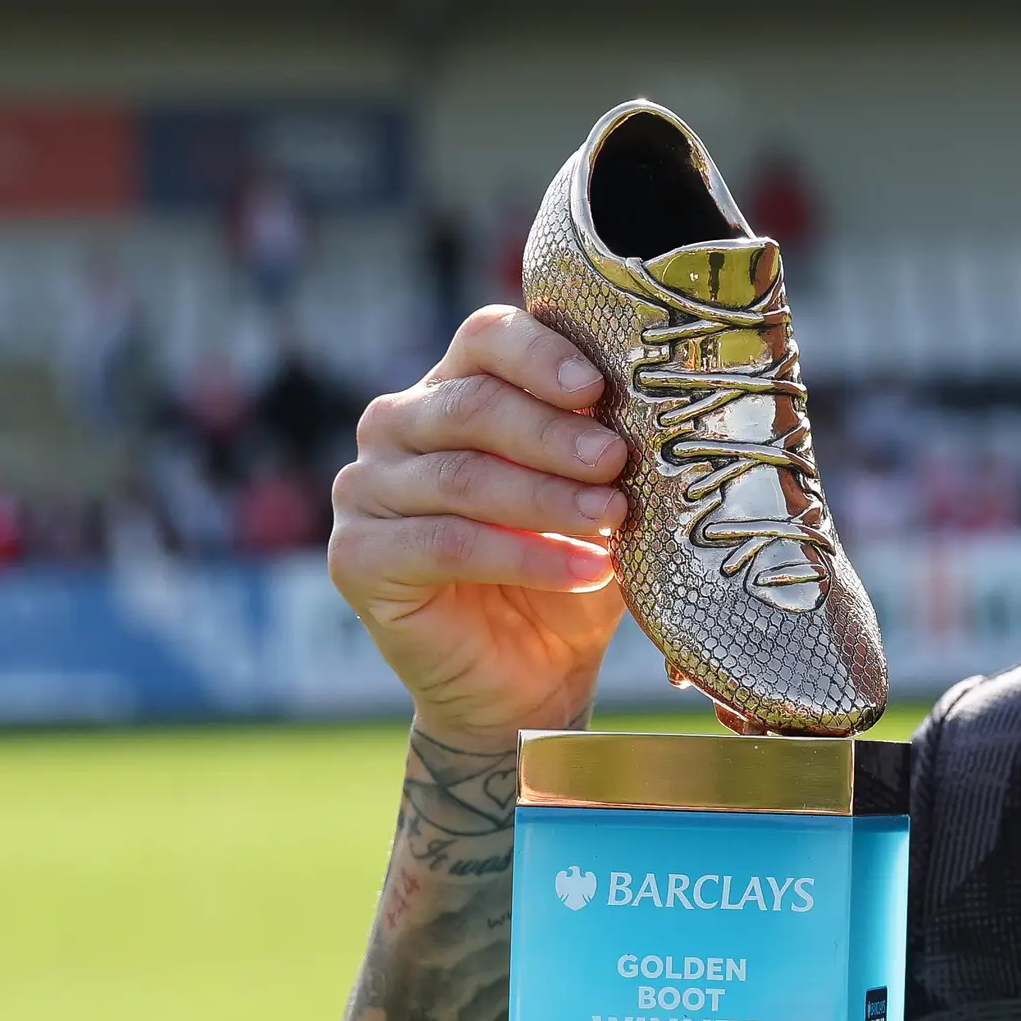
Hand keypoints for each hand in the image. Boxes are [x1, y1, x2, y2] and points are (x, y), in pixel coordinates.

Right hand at [328, 306, 631, 746]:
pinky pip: (445, 546)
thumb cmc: (566, 574)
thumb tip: (662, 414)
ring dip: (546, 499)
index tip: (597, 386)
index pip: (487, 339)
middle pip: (472, 405)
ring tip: (612, 521)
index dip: (539, 355)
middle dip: (553, 435)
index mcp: (455, 389)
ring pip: (461, 478)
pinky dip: (524, 558)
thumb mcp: (595, 502)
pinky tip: (584, 572)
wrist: (527, 681)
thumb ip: (605, 453)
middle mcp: (397, 425)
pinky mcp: (357, 557)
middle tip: (615, 462)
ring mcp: (366, 489)